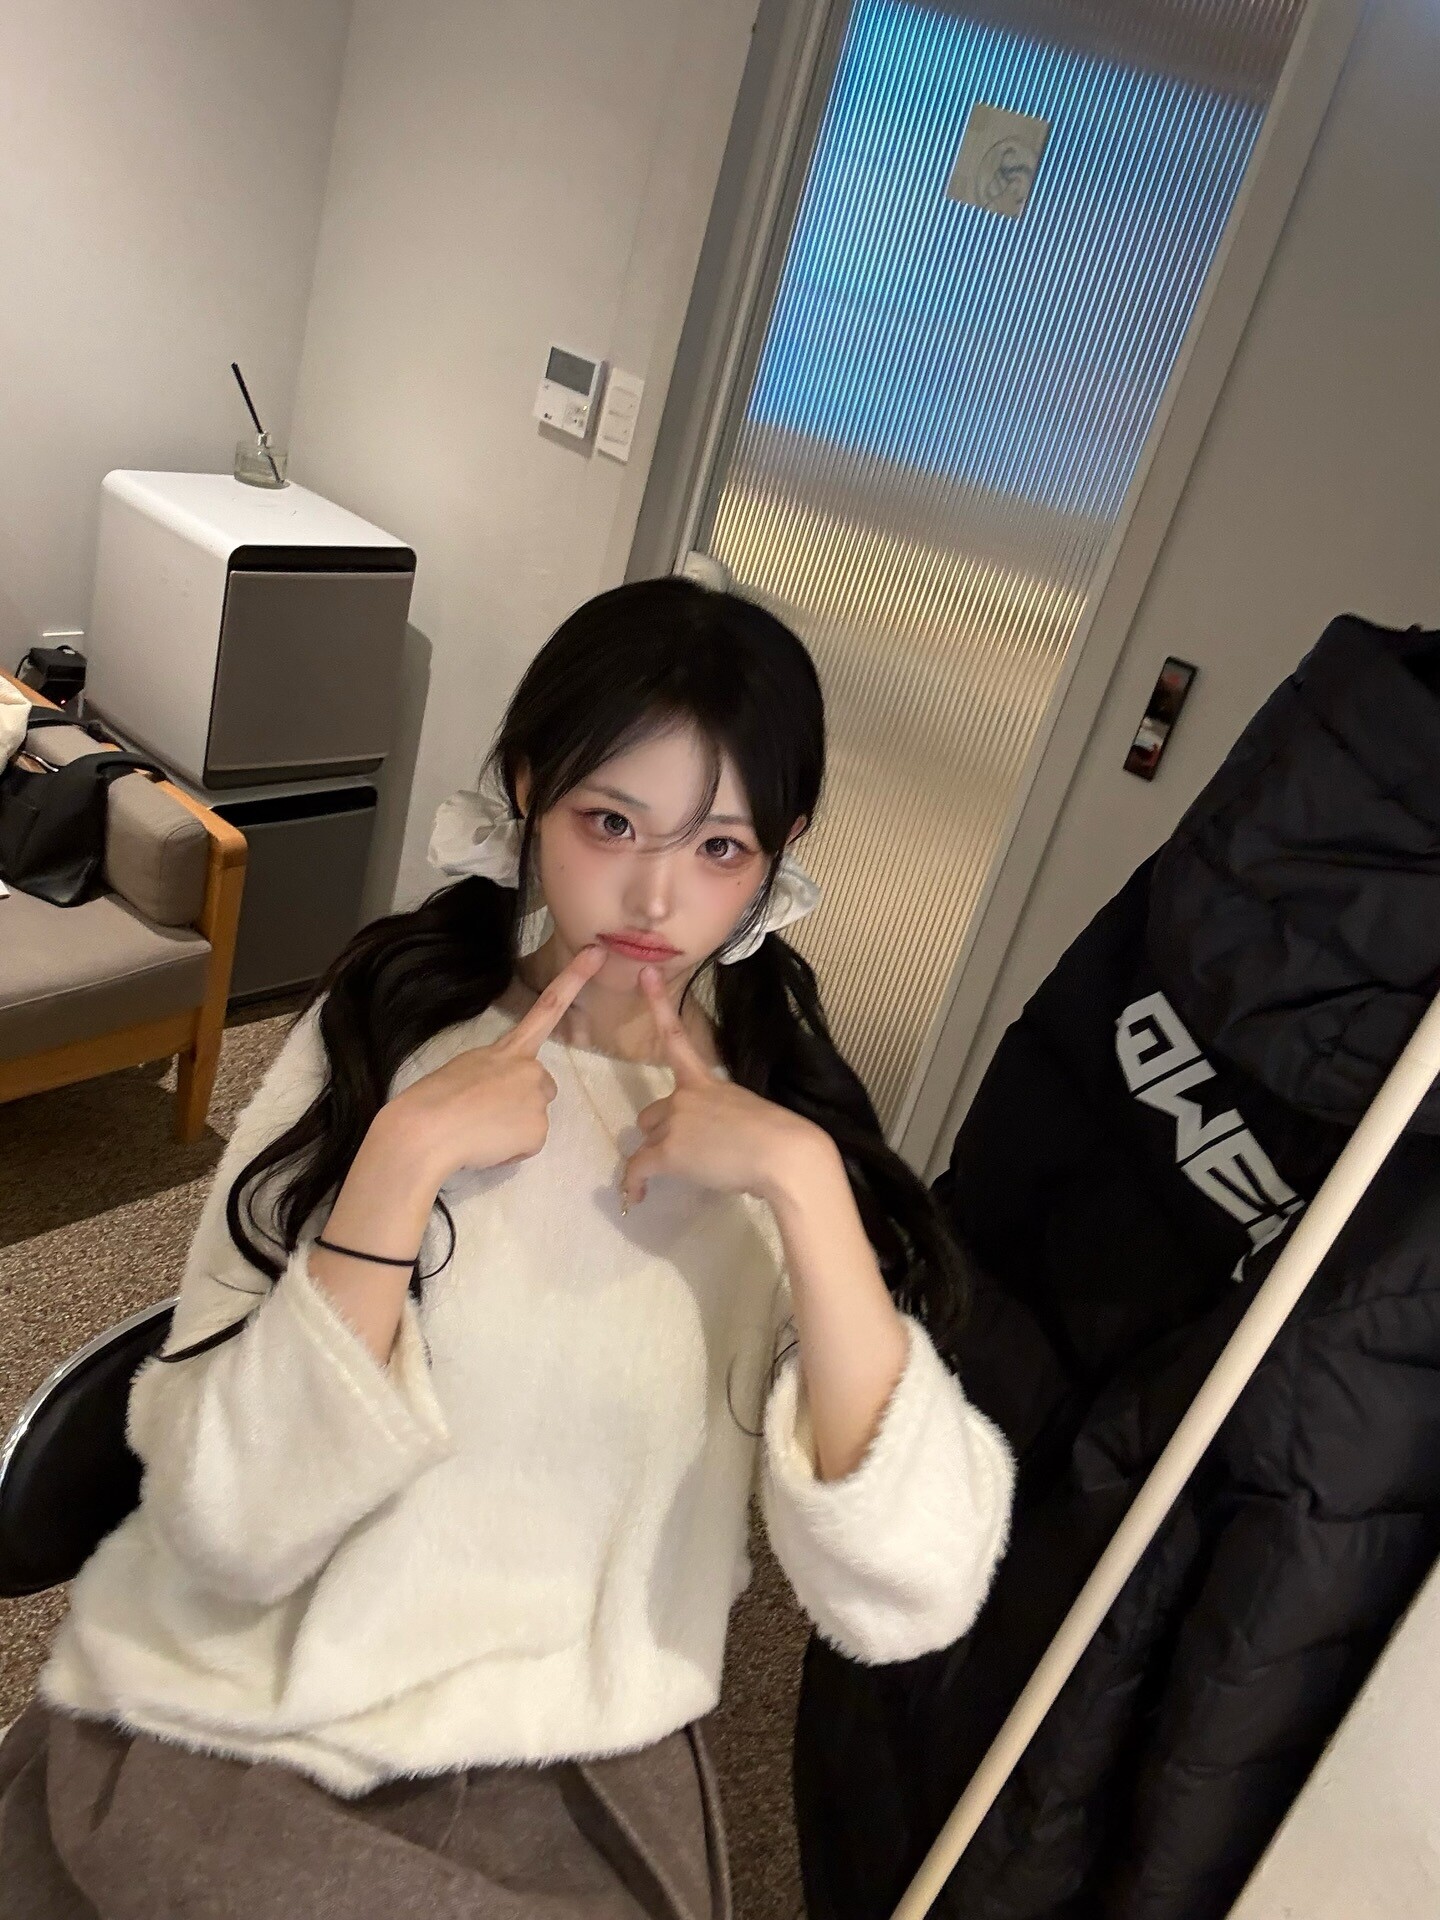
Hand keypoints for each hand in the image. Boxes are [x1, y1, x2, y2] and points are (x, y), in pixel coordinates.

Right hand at [383, 943, 607, 1187]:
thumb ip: (495, 1073)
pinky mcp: (538, 1131)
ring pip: (534, 1118)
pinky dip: (511, 1150)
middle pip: (542, 1087)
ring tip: (479, 1130)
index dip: (573, 979)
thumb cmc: (431, 1100)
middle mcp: (530, 1069)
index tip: (596, 953)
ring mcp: (537, 1100)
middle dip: (523, 1102)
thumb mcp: (465, 1070)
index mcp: (507, 1049)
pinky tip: (486, 1146)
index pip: (547, 1008)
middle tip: (484, 1113)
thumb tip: (504, 1099)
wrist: (424, 1130)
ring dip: (514, 1127)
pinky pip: (528, 1145)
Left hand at [622, 964, 828, 1209]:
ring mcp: (675, 1121)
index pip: (677, 1037)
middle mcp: (685, 1095)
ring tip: (690, 1172)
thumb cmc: (781, 1137)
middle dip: (664, 1132)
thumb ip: (728, 1118)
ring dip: (661, 1154)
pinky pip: (638, 1168)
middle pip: (653, 1114)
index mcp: (708, 1080)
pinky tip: (638, 1197)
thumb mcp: (752, 1114)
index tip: (645, 974)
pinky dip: (635, 1183)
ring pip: (650, 1140)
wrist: (784, 1154)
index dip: (659, 1004)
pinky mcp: (669, 1151)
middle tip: (692, 1153)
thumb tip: (722, 1144)